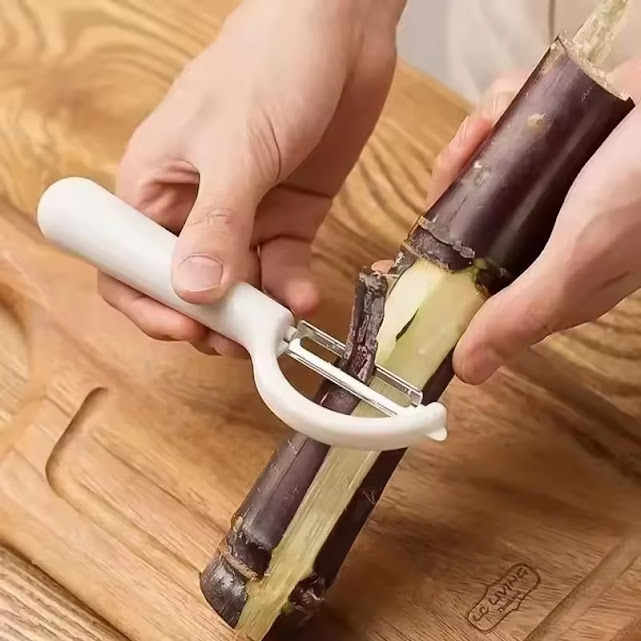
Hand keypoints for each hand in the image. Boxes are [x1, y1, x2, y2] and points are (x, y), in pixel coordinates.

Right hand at [99, 0, 404, 355]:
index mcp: (155, 187)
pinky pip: (282, 269)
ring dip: (254, 314)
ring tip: (274, 326)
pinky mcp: (287, 217)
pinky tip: (302, 300)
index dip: (148, 304)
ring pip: (237, 288)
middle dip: (209, 319)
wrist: (338, 34)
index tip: (184, 328)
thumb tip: (193, 290)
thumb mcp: (234, 145)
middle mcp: (194, 210)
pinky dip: (290, 290)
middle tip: (237, 338)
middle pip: (186, 287)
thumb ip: (216, 222)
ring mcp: (243, 217)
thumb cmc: (267, 65)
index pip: (128, 264)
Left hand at [437, 60, 640, 383]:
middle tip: (456, 164)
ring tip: (489, 125)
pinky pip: (500, 130)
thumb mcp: (579, 261)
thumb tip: (466, 372)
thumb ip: (521, 314)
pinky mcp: (550, 144)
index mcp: (541, 281)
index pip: (466, 294)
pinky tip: (508, 107)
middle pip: (459, 225)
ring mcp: (543, 192)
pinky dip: (499, 113)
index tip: (385, 269)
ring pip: (474, 174)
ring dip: (473, 148)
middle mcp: (536, 241)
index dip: (425, 283)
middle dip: (449, 190)